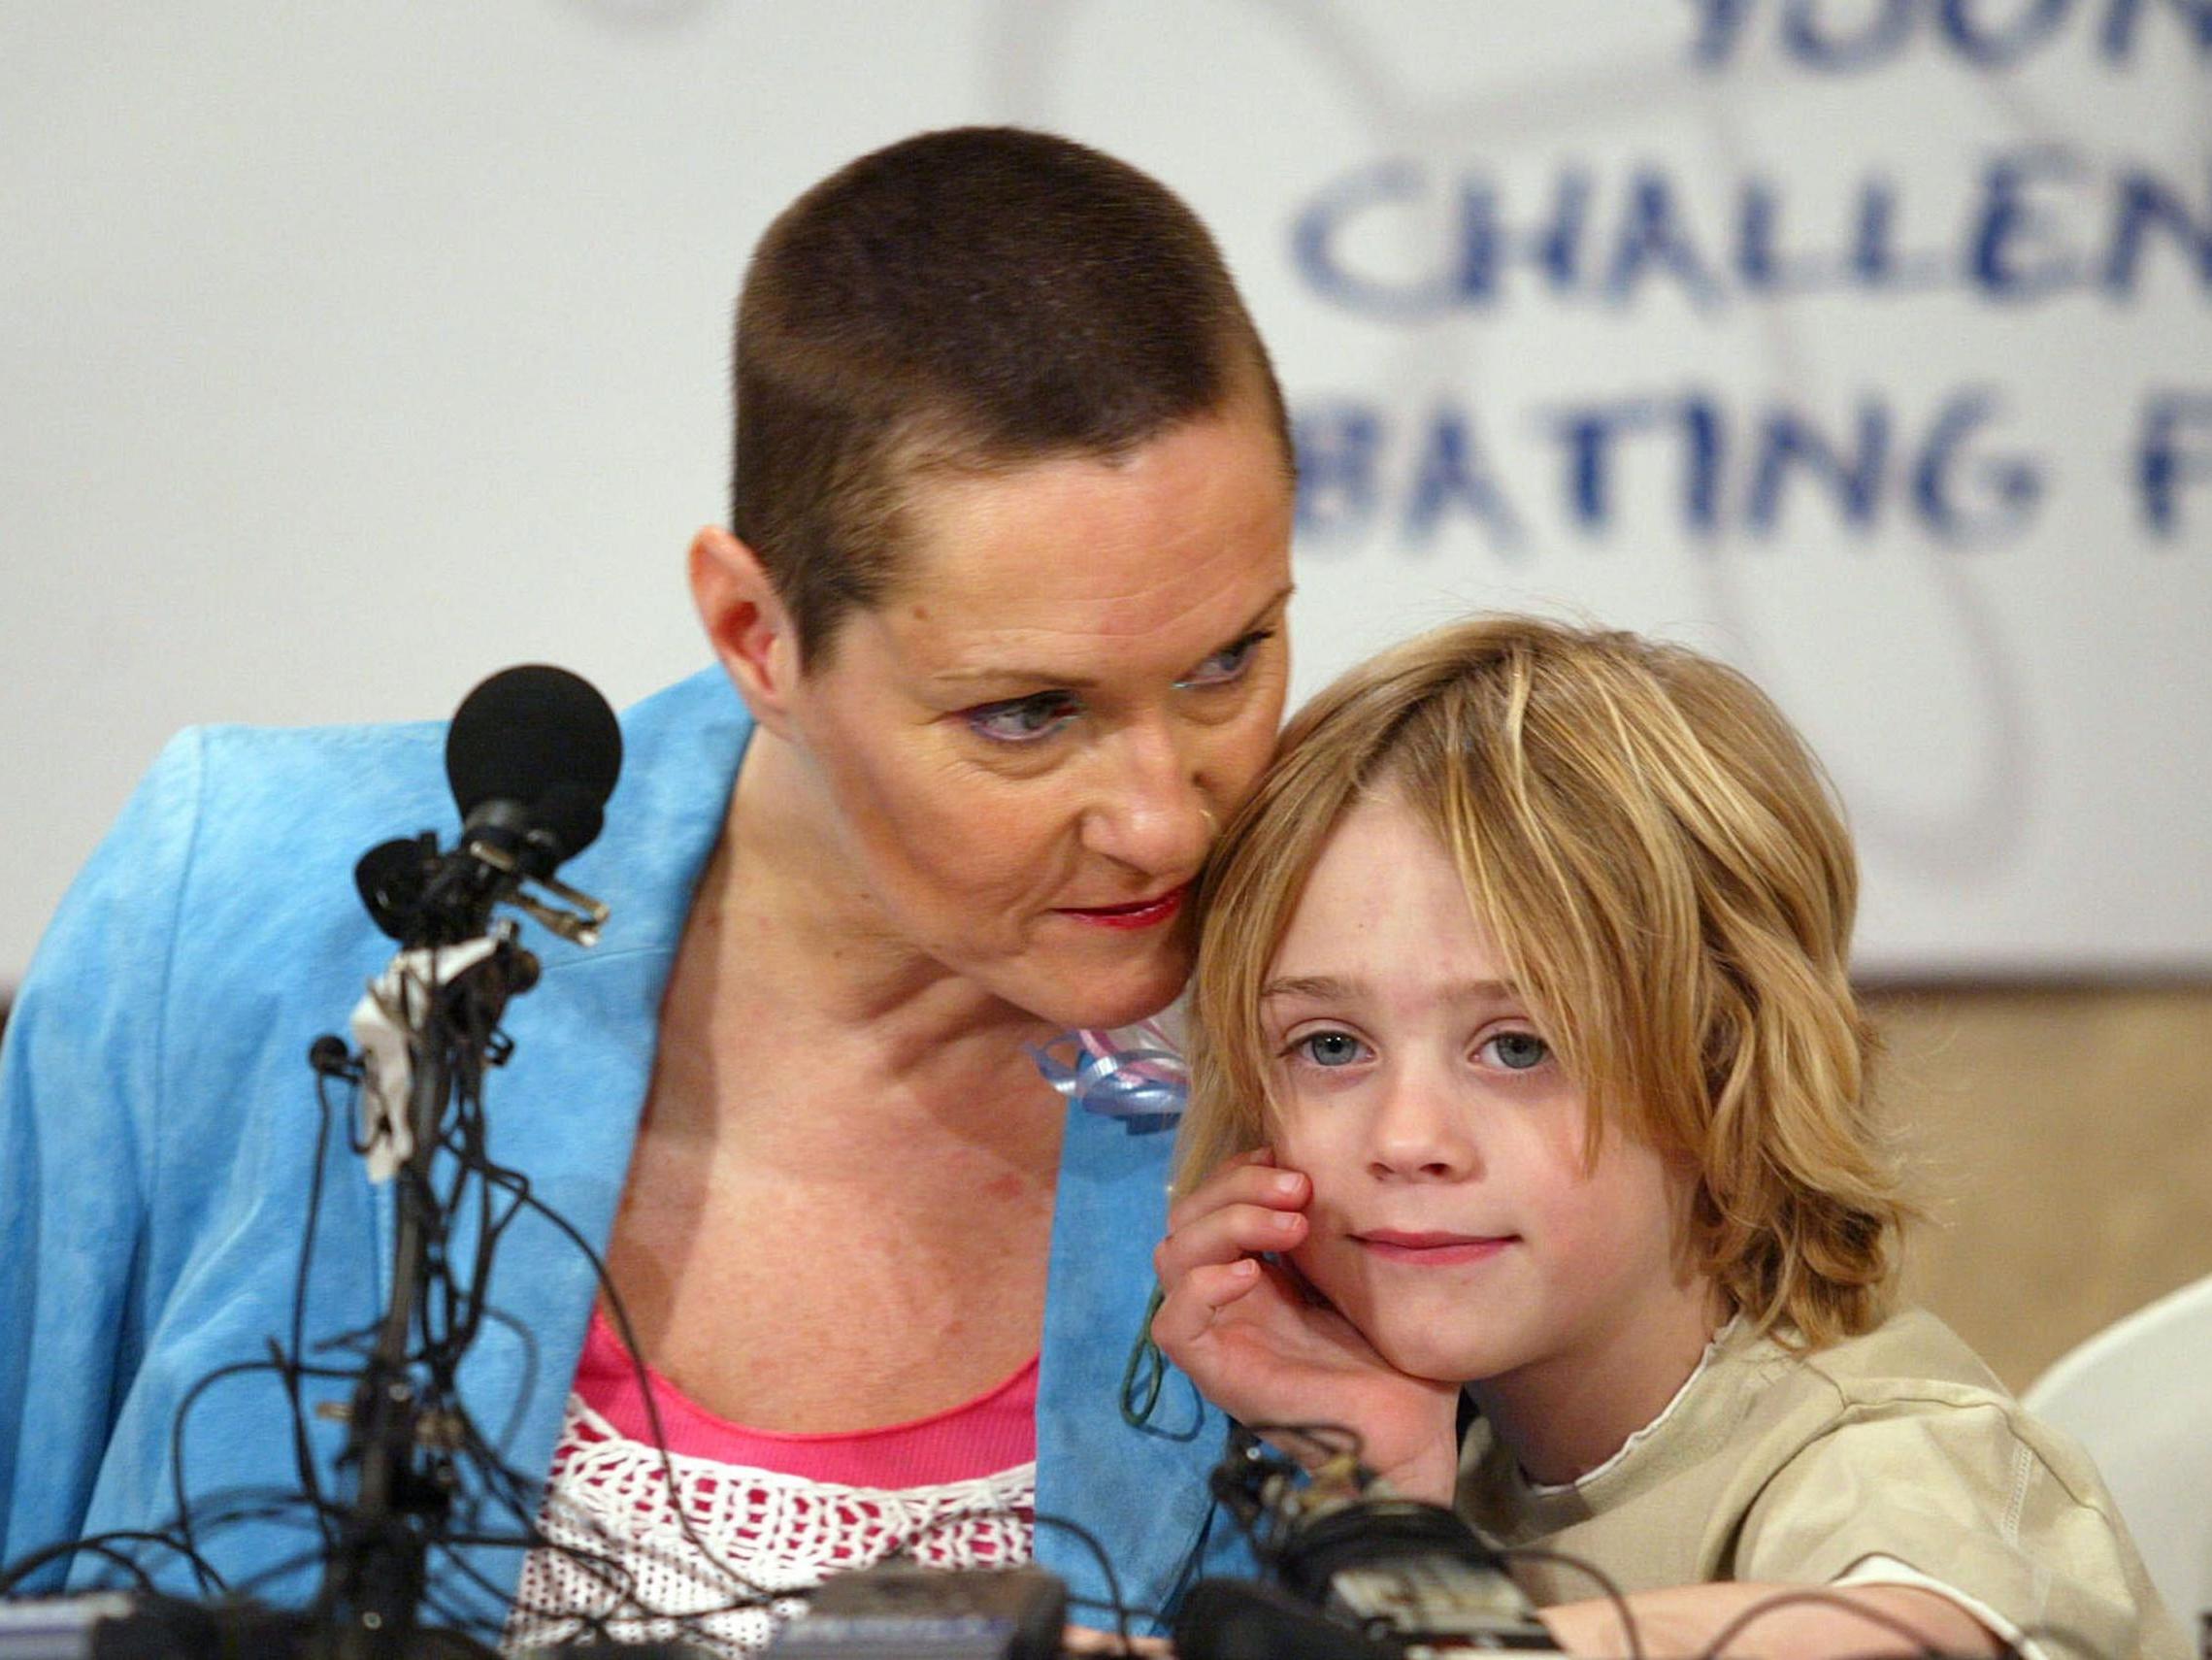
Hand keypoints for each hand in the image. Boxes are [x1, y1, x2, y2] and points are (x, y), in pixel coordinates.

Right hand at [1151, 1148, 1461, 1502]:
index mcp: (1260, 1275)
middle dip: (1237, 1186)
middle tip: (1301, 1189)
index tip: (1295, 1161)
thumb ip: (1343, 1228)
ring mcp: (1221, 1337)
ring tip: (1289, 1226)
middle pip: (1186, 1217)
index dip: (1241, 1170)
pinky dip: (1201, 1287)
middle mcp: (1230, 1300)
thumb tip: (1341, 1167)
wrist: (1414, 1438)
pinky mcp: (1218, 1375)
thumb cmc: (1403, 1363)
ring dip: (1225, 1223)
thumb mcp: (1370, 1275)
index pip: (1214, 1201)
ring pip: (1172, 1256)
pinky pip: (1172, 1325)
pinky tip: (1252, 1276)